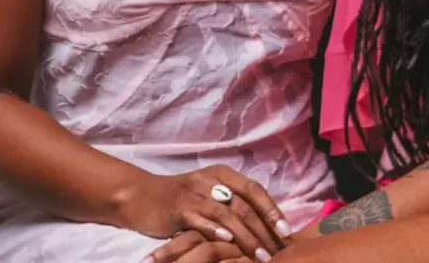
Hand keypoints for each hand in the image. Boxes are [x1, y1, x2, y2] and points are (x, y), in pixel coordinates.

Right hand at [124, 167, 291, 261]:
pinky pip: (200, 219)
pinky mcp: (178, 208)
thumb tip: (265, 226)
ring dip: (246, 237)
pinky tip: (228, 243)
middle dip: (263, 229)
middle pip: (243, 204)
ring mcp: (194, 193)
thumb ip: (232, 205)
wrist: (142, 196)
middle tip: (279, 251)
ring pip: (226, 214)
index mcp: (222, 174)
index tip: (286, 231)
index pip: (254, 189)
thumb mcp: (208, 196)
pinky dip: (215, 230)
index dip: (271, 210)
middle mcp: (210, 180)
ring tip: (261, 256)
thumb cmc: (181, 200)